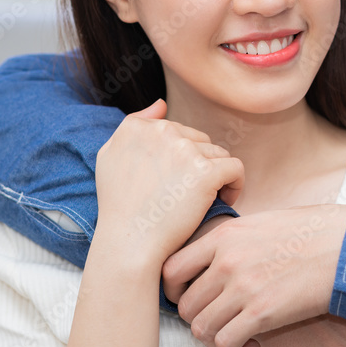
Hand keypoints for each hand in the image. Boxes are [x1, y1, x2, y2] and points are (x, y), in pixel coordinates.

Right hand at [95, 100, 244, 264]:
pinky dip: (235, 185)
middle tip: (190, 195)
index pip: (175, 131)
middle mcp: (161, 131)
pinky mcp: (206, 172)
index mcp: (137, 127)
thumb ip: (133, 125)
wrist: (130, 243)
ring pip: (218, 154)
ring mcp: (185, 150)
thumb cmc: (119, 207)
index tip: (175, 182)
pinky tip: (226, 200)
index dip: (180, 158)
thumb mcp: (110, 157)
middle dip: (199, 165)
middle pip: (199, 140)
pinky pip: (236, 168)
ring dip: (217, 175)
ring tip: (207, 200)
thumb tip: (162, 104)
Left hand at [162, 203, 345, 346]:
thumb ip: (233, 242)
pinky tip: (250, 345)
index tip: (186, 296)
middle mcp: (226, 261)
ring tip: (234, 335)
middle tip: (216, 320)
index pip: (171, 268)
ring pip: (200, 328)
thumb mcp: (262, 223)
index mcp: (224, 236)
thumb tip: (215, 261)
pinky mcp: (261, 313)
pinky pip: (225, 343)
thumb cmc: (312, 233)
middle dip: (198, 318)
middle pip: (185, 304)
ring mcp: (242, 287)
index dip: (173, 290)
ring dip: (214, 337)